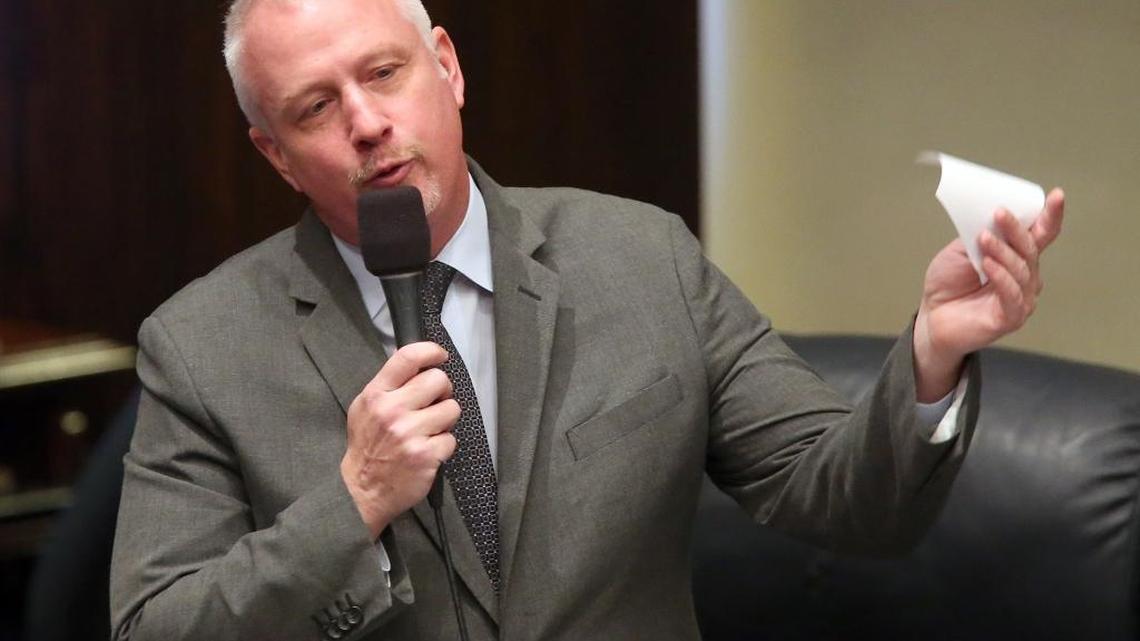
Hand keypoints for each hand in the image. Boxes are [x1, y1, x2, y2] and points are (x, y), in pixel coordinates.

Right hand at [341, 342, 459, 538]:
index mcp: (376, 395)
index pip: (407, 357)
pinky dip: (443, 446)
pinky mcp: (426, 455)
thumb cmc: (367, 448)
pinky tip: (428, 451)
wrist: (360, 490)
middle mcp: (392, 411)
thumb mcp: (365, 408)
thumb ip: (388, 386)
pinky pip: (451, 438)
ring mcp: (410, 433)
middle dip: (442, 391)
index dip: (430, 351)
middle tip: (433, 404)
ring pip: (452, 408)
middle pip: (438, 380)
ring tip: (429, 430)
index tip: (440, 355)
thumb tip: (417, 364)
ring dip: (445, 420)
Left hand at [913, 188, 1064, 400]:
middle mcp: (1025, 277)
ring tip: (984, 239)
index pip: (1040, 235)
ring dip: (1003, 252)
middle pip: (1030, 249)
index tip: (1057, 195)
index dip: (1050, 216)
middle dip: (1016, 230)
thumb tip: (992, 216)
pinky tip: (987, 265)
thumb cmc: (948, 283)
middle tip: (1000, 213)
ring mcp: (1021, 298)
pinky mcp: (1011, 317)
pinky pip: (1012, 295)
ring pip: (1021, 270)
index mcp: (1016, 257)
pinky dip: (1001, 277)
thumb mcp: (960, 251)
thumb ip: (979, 235)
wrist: (932, 316)